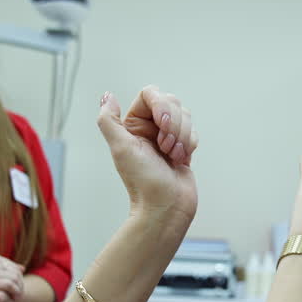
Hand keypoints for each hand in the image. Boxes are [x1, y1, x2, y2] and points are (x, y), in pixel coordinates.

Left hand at [95, 86, 198, 226]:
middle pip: (171, 102)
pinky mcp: (182, 147)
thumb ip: (109, 120)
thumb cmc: (144, 181)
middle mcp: (149, 128)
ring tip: (171, 156)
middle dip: (174, 124)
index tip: (162, 125)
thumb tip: (107, 96)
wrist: (166, 206)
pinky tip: (179, 160)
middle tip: (165, 147)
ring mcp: (167, 137)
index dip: (161, 105)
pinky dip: (189, 144)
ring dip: (182, 136)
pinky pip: (193, 131)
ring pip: (185, 116)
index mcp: (132, 125)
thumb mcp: (121, 148)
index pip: (150, 94)